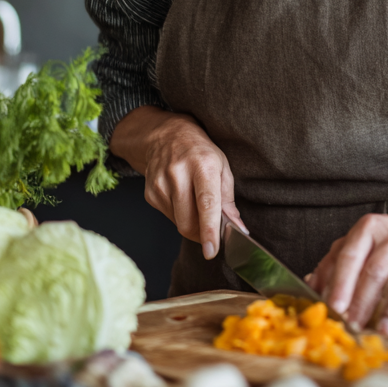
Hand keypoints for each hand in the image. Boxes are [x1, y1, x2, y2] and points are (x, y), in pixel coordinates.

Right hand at [110, 106, 244, 259]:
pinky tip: (182, 198)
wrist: (165, 136)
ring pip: (178, 223)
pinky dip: (179, 216)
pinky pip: (168, 217)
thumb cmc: (200, 151)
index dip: (210, 230)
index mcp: (203, 165)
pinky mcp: (150, 193)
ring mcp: (160, 184)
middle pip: (189, 221)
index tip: (213, 250)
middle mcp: (179, 174)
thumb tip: (237, 228)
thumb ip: (228, 200)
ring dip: (191, 224)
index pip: (207, 204)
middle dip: (203, 234)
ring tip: (196, 204)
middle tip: (212, 232)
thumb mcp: (222, 167)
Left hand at [307, 214, 387, 336]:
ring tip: (382, 330)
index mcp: (368, 228)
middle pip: (375, 272)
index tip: (334, 307)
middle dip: (362, 301)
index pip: (351, 256)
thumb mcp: (355, 243)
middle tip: (352, 325)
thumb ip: (331, 264)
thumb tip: (310, 287)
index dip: (342, 283)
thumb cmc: (382, 242)